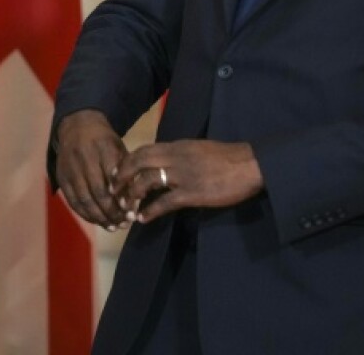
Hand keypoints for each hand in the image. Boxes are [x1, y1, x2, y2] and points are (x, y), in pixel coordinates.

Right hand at [53, 110, 129, 229]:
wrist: (77, 127)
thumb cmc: (105, 141)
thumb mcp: (120, 149)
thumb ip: (126, 172)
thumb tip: (134, 202)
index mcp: (103, 147)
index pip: (114, 178)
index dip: (122, 198)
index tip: (132, 212)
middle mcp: (84, 157)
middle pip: (98, 191)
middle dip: (112, 211)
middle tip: (124, 223)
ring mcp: (70, 168)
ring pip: (85, 198)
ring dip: (100, 217)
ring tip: (113, 227)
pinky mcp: (61, 176)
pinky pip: (73, 200)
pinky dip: (86, 214)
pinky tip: (97, 221)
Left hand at [112, 140, 263, 222]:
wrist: (250, 164)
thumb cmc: (227, 158)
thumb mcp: (198, 149)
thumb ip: (180, 154)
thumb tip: (166, 162)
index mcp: (177, 146)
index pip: (143, 150)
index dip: (126, 161)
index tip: (117, 173)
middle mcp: (175, 157)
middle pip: (138, 162)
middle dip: (121, 176)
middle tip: (113, 190)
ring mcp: (182, 175)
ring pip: (146, 181)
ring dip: (132, 195)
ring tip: (126, 207)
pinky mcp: (192, 193)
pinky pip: (164, 202)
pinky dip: (150, 211)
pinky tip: (143, 219)